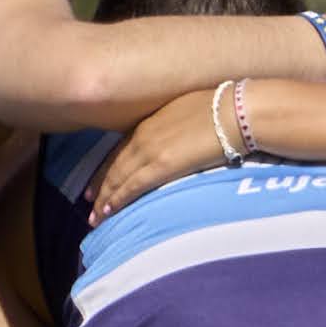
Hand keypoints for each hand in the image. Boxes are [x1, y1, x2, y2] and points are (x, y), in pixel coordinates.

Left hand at [89, 90, 233, 223]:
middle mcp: (144, 135)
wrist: (236, 111)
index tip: (98, 181)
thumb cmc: (223, 109)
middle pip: (114, 164)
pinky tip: (107, 212)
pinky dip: (117, 199)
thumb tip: (179, 138)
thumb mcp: (189, 111)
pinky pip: (132, 186)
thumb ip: (175, 127)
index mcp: (150, 121)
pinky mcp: (161, 165)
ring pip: (118, 178)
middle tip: (89, 202)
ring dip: (104, 199)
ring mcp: (150, 149)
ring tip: (95, 217)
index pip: (121, 149)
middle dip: (100, 185)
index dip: (108, 167)